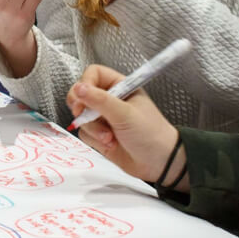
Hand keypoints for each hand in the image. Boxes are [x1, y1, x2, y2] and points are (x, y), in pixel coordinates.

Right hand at [66, 65, 184, 186]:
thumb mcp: (125, 113)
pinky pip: (85, 133)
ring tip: (110, 137)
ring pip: (82, 116)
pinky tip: (111, 144)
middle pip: (82, 94)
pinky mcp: (100, 135)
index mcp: (120, 86)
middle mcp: (110, 100)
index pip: (93, 74)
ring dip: (93, 128)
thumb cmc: (151, 133)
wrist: (160, 163)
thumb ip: (100, 100)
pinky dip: (95, 140)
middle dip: (82, 107)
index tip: (82, 98)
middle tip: (82, 114)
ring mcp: (104, 117)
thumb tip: (79, 88)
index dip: (85, 84)